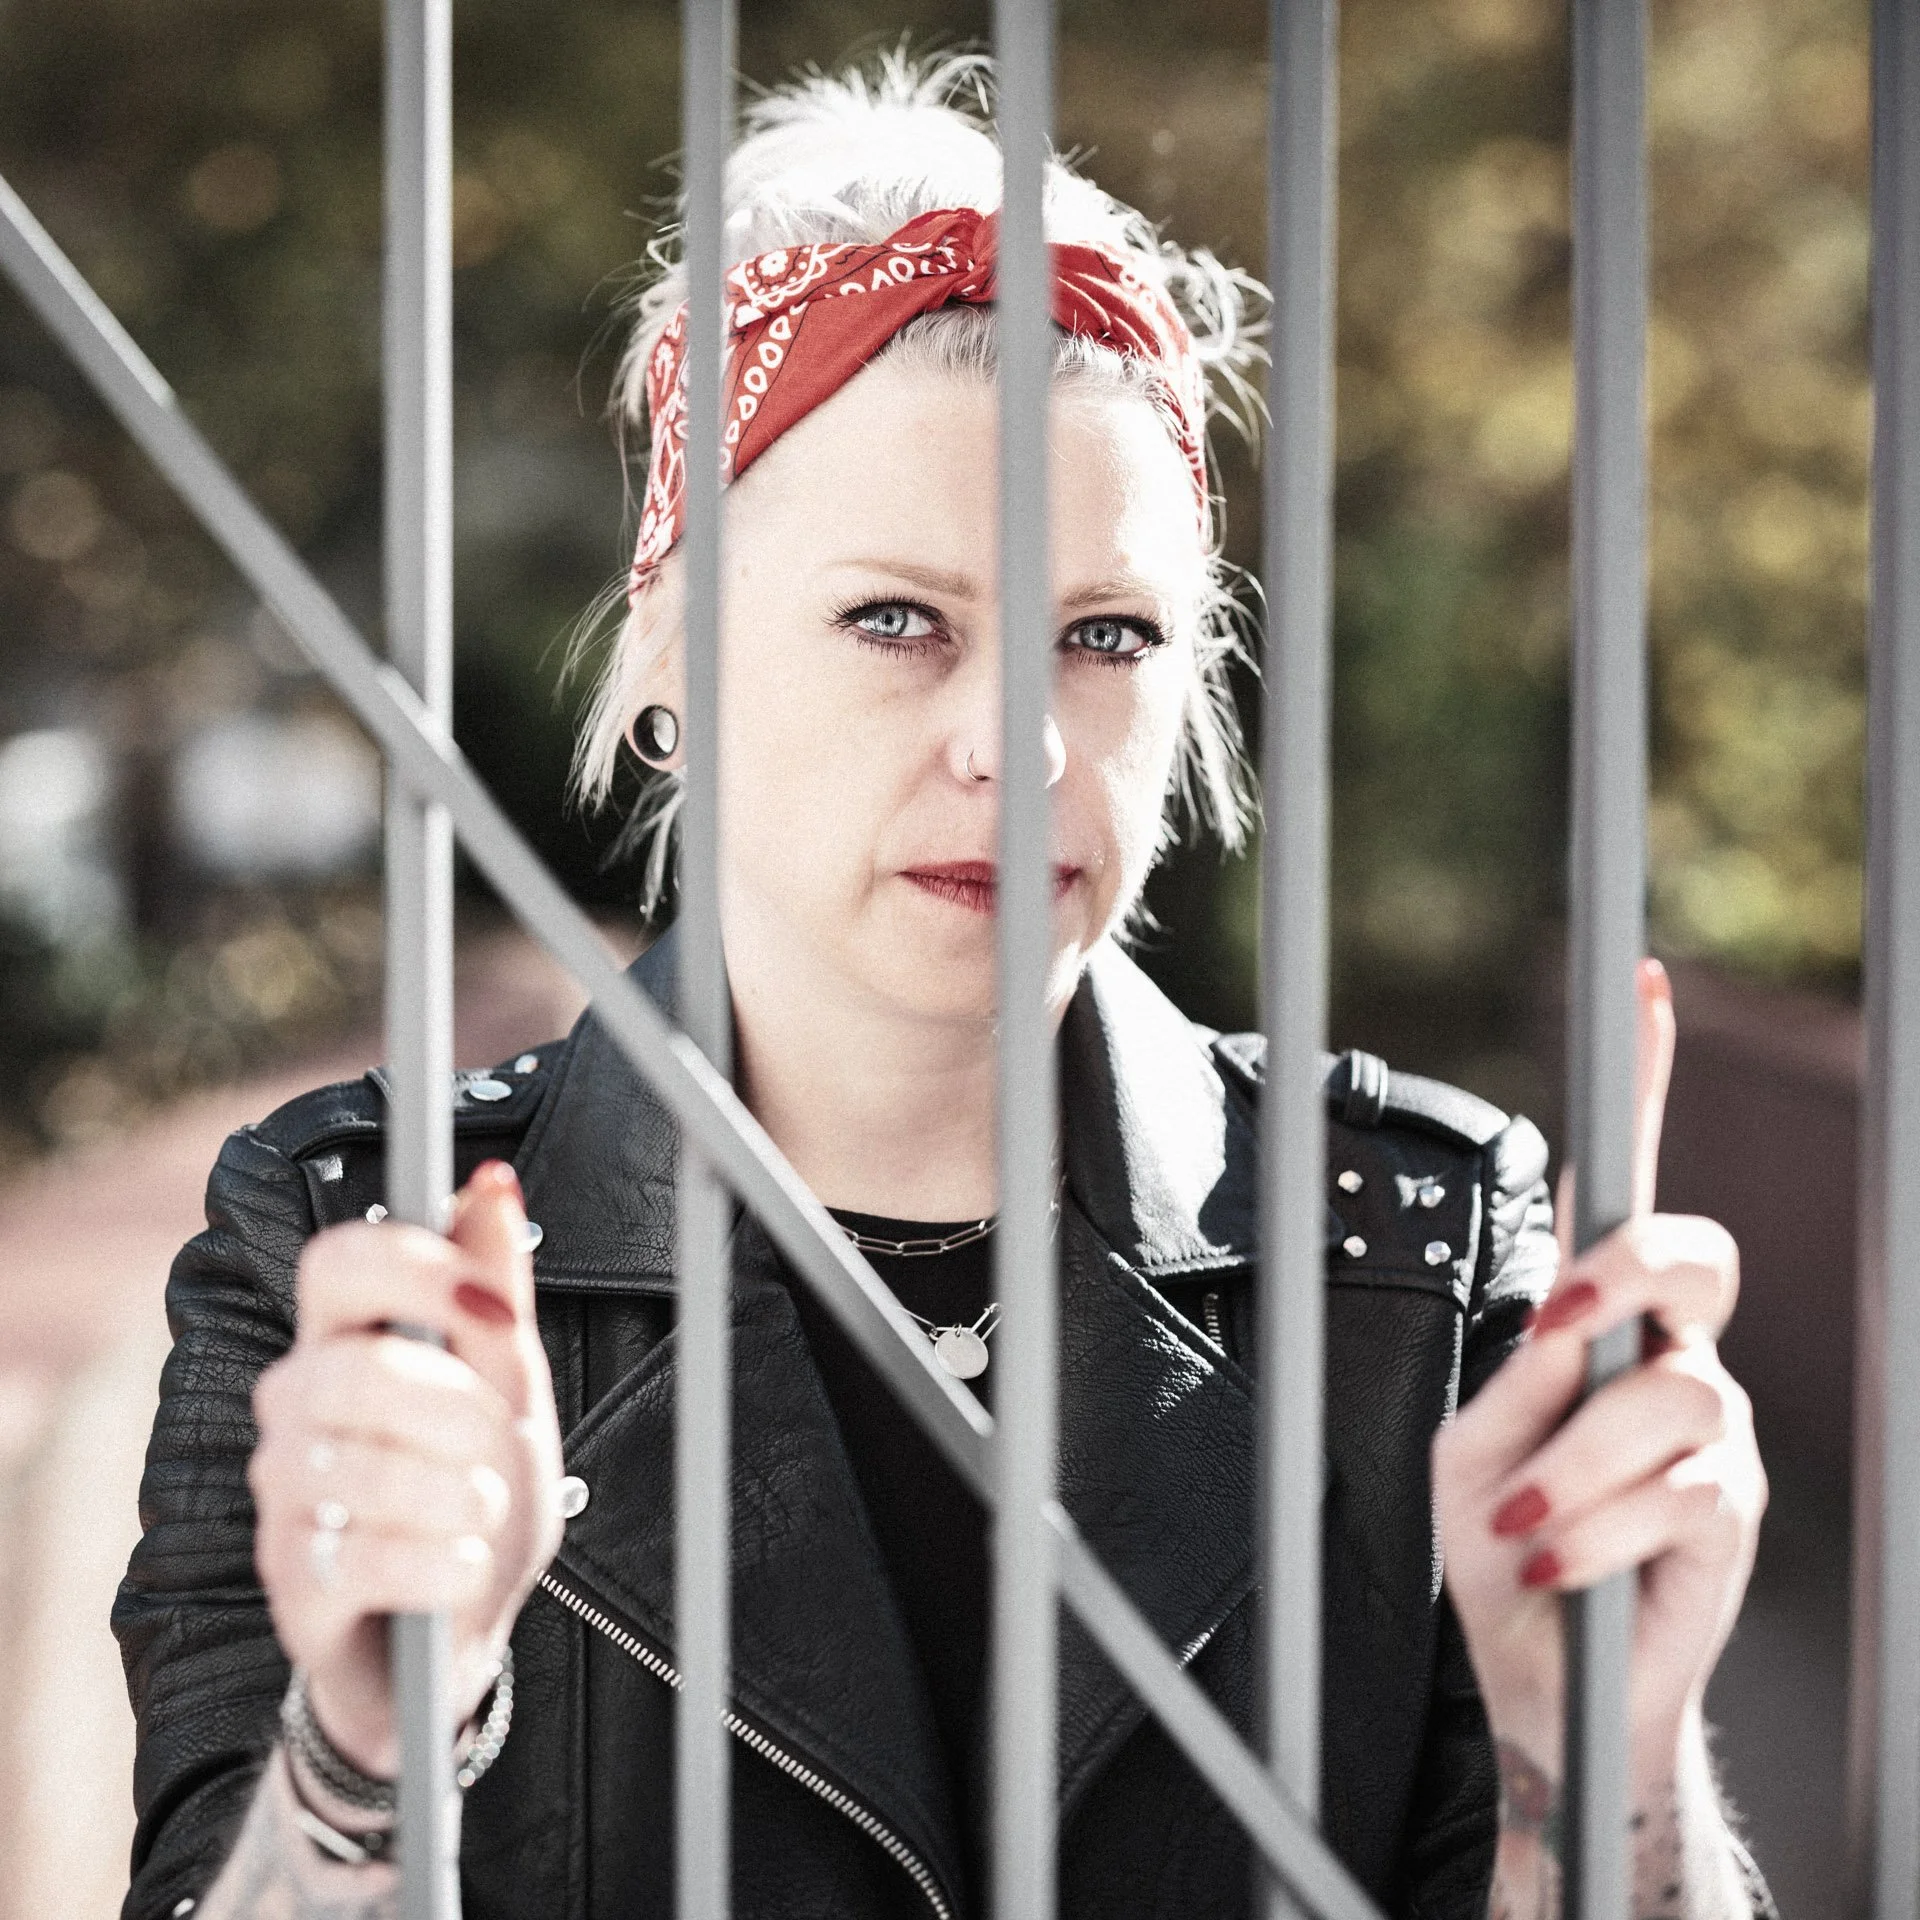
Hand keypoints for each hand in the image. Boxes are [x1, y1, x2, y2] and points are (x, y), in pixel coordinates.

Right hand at [249, 1161, 565, 1778]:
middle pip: (351, 1370)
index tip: (492, 1304)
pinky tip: (459, 1566)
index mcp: (346, 1343)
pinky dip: (445, 1563)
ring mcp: (284, 1498)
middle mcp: (296, 1409)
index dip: (412, 1267)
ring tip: (483, 1509)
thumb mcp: (510, 1388)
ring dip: (459, 1490)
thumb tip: (491, 1181)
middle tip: (501, 1437)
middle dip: (456, 1406)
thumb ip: (494, 1290)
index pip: (333, 1262)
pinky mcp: (293, 1587)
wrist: (459, 1633)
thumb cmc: (475, 1496)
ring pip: (362, 1467)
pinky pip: (367, 1556)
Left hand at [1432, 959, 1766, 1792]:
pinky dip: (1596, 1527)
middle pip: (1695, 1254)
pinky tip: (1552, 1562)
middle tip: (1556, 1321)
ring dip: (1577, 1465)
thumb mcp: (1466, 1454)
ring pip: (1673, 1395)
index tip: (1642, 987)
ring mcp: (1711, 1429)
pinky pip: (1682, 1492)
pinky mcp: (1732, 1511)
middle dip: (1628, 1270)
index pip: (1623, 1188)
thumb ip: (1514, 1385)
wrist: (1542, 1676)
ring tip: (1519, 1529)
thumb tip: (1562, 1326)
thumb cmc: (1496, 1547)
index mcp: (1593, 1319)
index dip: (1643, 1087)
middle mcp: (1668, 1354)